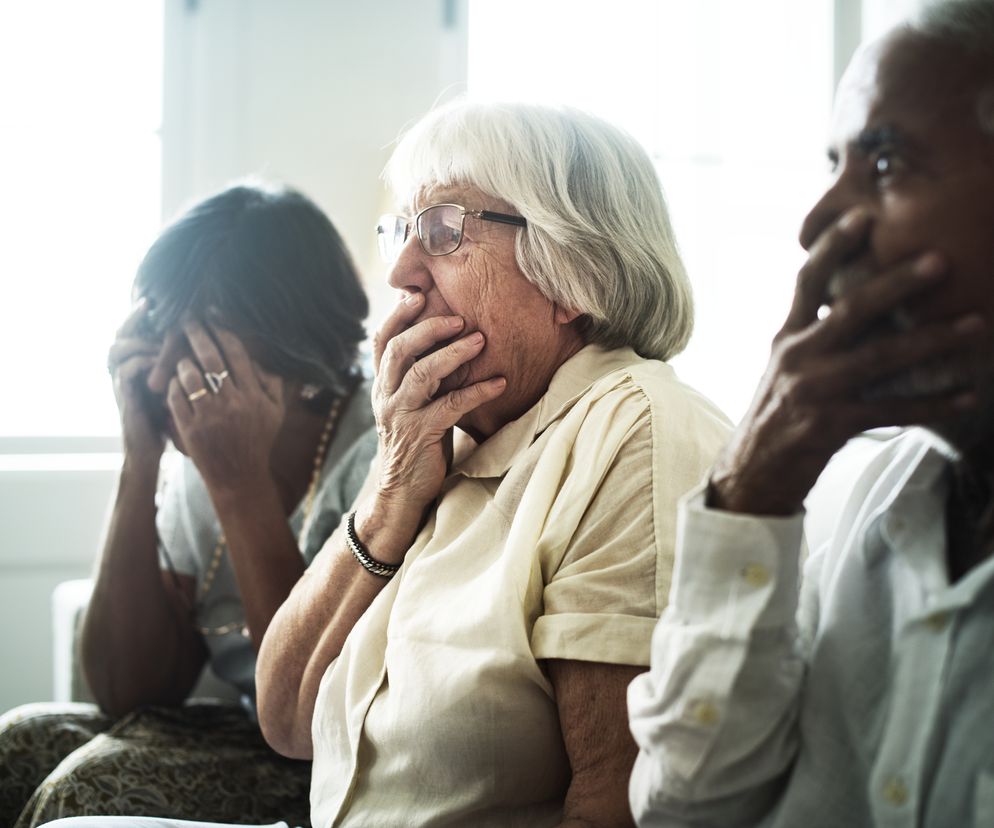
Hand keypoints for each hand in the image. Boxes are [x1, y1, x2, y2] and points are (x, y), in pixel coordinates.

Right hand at [107, 299, 166, 459]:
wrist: (149, 452)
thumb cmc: (165, 420)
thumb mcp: (174, 387)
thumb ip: (179, 366)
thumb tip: (202, 343)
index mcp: (134, 365)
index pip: (132, 331)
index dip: (140, 314)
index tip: (156, 299)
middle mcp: (123, 370)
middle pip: (120, 333)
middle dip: (135, 318)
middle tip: (150, 305)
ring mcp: (121, 383)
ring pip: (119, 347)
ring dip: (142, 339)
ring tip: (162, 336)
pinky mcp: (125, 397)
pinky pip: (127, 370)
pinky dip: (144, 360)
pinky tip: (160, 359)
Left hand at [167, 322, 284, 497]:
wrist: (239, 477)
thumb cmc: (257, 442)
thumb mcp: (275, 413)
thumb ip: (273, 384)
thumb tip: (264, 358)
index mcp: (254, 396)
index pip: (237, 354)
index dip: (224, 331)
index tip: (214, 316)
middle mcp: (232, 403)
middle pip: (211, 358)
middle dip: (197, 334)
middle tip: (187, 320)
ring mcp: (209, 415)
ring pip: (190, 375)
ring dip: (182, 360)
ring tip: (180, 354)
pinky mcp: (190, 428)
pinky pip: (176, 396)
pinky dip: (172, 384)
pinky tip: (173, 380)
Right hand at [364, 293, 506, 551]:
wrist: (402, 492)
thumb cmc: (416, 441)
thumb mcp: (412, 404)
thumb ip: (421, 375)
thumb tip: (450, 340)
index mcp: (383, 384)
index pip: (381, 340)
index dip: (398, 315)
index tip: (418, 293)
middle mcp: (387, 395)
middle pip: (399, 349)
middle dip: (429, 328)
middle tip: (459, 316)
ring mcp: (401, 415)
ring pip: (422, 374)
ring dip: (453, 353)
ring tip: (480, 340)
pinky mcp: (421, 435)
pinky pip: (450, 407)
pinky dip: (477, 392)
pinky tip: (500, 383)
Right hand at [709, 208, 984, 515]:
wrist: (751, 473)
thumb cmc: (777, 415)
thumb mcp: (786, 367)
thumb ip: (816, 335)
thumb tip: (864, 304)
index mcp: (787, 337)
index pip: (807, 282)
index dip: (832, 247)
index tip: (862, 215)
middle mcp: (797, 357)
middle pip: (850, 311)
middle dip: (897, 283)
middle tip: (940, 260)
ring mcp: (813, 391)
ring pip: (879, 358)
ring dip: (932, 340)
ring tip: (975, 325)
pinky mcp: (830, 425)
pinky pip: (893, 411)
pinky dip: (933, 404)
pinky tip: (967, 395)